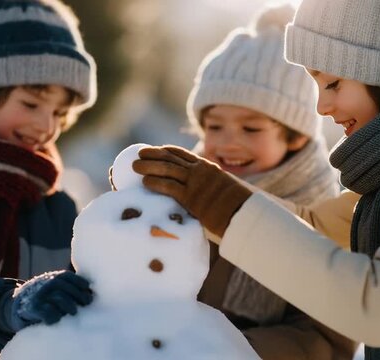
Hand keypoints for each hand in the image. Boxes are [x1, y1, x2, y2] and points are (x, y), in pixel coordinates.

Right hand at [0, 271, 92, 332]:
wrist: (20, 303)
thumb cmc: (48, 297)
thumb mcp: (58, 287)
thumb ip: (72, 288)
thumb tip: (92, 294)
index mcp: (56, 277)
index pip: (71, 278)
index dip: (81, 284)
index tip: (88, 291)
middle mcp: (48, 284)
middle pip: (66, 288)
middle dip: (79, 296)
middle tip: (86, 304)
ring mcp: (40, 296)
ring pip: (59, 298)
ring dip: (69, 306)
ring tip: (74, 312)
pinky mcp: (33, 308)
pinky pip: (47, 312)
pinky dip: (53, 317)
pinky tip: (57, 320)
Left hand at [132, 145, 251, 236]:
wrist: (245, 213)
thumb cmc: (238, 207)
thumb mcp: (224, 191)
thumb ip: (211, 191)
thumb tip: (205, 199)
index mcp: (207, 167)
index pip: (183, 154)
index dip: (167, 151)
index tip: (157, 150)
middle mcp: (200, 171)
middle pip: (171, 158)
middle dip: (153, 154)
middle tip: (139, 154)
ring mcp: (195, 183)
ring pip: (167, 169)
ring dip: (148, 166)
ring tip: (135, 167)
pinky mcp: (191, 197)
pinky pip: (169, 187)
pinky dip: (155, 183)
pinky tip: (144, 182)